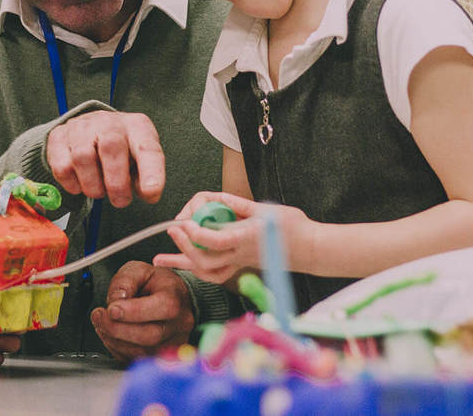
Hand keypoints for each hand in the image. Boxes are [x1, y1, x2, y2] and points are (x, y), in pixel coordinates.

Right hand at [45, 110, 164, 207]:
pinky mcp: (59, 137)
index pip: (147, 147)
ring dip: (93, 185)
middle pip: (111, 147)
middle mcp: (109, 122)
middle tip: (120, 200)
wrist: (93, 128)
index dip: (151, 172)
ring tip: (99, 190)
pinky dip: (72, 184)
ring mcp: (82, 127)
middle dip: (116, 183)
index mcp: (137, 127)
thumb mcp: (141, 159)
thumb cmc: (123, 149)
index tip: (151, 193)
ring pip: (82, 157)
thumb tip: (148, 193)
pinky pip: (62, 166)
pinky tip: (81, 183)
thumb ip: (147, 177)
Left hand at [89, 261, 193, 361]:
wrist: (172, 297)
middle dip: (117, 329)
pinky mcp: (160, 356)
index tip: (111, 309)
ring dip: (114, 340)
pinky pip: (136, 359)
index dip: (133, 312)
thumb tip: (115, 300)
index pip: (161, 308)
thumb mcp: (139, 270)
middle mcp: (178, 324)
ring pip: (141, 352)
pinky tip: (111, 335)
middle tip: (99, 317)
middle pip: (149, 335)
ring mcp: (172, 343)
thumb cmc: (157, 284)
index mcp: (175, 298)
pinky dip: (118, 349)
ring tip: (102, 324)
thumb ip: (125, 281)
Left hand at [152, 191, 313, 283]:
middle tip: (173, 229)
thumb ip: (239, 205)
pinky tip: (183, 263)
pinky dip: (196, 269)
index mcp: (247, 237)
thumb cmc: (293, 226)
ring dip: (183, 263)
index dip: (196, 232)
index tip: (185, 221)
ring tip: (162, 258)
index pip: (216, 240)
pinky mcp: (241, 267)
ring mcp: (241, 264)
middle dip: (184, 245)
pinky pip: (214, 274)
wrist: (310, 249)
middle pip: (206, 258)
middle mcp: (241, 254)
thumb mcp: (266, 209)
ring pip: (207, 271)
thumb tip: (217, 199)